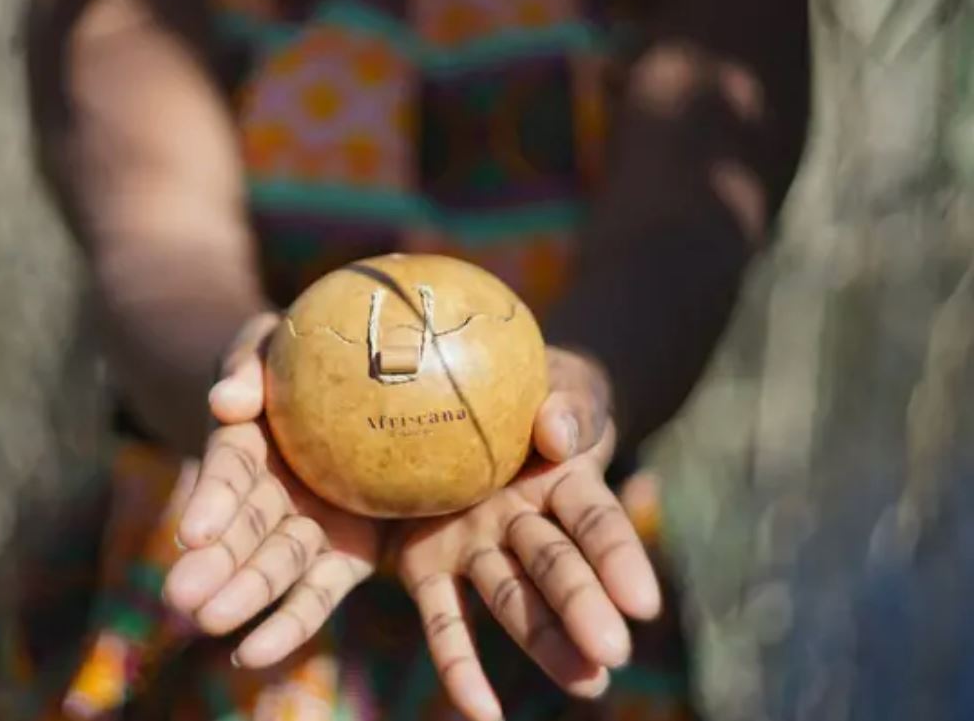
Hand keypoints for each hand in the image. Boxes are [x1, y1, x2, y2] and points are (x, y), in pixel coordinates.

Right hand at [163, 314, 381, 666]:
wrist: (345, 390)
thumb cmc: (295, 356)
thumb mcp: (267, 343)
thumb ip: (247, 366)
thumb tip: (228, 400)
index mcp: (248, 448)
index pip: (228, 474)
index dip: (212, 501)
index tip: (193, 531)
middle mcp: (270, 496)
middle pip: (242, 532)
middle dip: (215, 565)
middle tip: (183, 598)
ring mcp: (307, 527)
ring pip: (276, 566)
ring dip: (244, 596)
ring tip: (213, 624)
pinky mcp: (347, 552)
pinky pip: (322, 589)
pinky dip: (292, 621)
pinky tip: (257, 654)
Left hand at [391, 348, 659, 720]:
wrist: (472, 400)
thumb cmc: (533, 391)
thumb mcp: (560, 385)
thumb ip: (567, 406)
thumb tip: (558, 432)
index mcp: (562, 483)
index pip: (595, 524)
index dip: (619, 559)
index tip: (644, 602)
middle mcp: (525, 525)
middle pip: (558, 568)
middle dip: (583, 608)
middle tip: (609, 653)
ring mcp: (480, 548)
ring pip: (514, 600)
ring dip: (545, 643)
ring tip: (584, 684)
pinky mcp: (430, 565)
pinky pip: (443, 618)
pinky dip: (459, 666)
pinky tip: (480, 714)